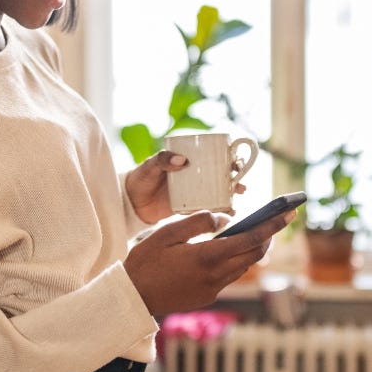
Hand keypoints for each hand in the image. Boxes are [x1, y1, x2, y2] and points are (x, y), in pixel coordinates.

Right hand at [123, 208, 293, 316]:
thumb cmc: (145, 261)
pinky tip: (232, 251)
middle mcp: (215, 275)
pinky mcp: (207, 297)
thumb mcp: (166, 232)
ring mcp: (212, 289)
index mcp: (206, 256)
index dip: (271, 225)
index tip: (287, 213)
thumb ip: (197, 222)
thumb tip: (224, 219)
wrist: (131, 298)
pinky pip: (229, 276)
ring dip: (253, 250)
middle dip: (269, 236)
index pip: (249, 239)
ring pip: (243, 267)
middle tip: (280, 219)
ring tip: (260, 232)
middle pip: (253, 254)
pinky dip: (236, 261)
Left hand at [125, 150, 248, 223]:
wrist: (131, 202)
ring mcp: (195, 192)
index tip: (237, 163)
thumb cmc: (141, 177)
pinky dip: (221, 211)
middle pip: (222, 175)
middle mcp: (196, 176)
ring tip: (237, 199)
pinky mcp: (190, 208)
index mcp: (190, 160)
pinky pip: (209, 208)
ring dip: (232, 195)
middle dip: (236, 178)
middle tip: (240, 185)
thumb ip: (163, 160)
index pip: (215, 156)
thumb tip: (182, 160)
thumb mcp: (150, 165)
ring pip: (220, 192)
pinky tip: (229, 214)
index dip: (230, 158)